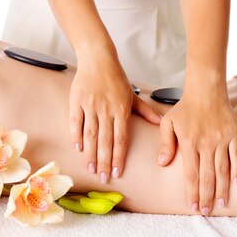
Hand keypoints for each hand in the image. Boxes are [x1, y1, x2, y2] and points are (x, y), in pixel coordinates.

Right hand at [70, 54, 160, 182]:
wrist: (98, 58)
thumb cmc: (116, 78)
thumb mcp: (132, 95)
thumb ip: (145, 111)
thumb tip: (161, 124)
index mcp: (121, 110)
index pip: (120, 139)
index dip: (118, 157)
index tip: (117, 172)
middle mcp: (106, 109)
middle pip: (105, 141)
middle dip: (104, 162)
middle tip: (102, 178)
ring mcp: (90, 105)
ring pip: (90, 135)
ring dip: (90, 154)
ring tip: (90, 168)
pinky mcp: (76, 101)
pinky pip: (75, 122)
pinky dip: (76, 136)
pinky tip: (78, 149)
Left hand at [158, 90, 236, 214]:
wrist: (206, 91)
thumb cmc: (184, 107)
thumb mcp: (168, 123)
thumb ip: (165, 144)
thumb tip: (161, 163)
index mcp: (189, 143)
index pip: (191, 174)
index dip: (192, 191)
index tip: (191, 206)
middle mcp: (206, 144)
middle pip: (207, 176)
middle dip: (206, 196)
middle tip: (205, 211)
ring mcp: (222, 140)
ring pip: (223, 170)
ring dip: (222, 188)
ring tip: (220, 204)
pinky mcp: (234, 135)